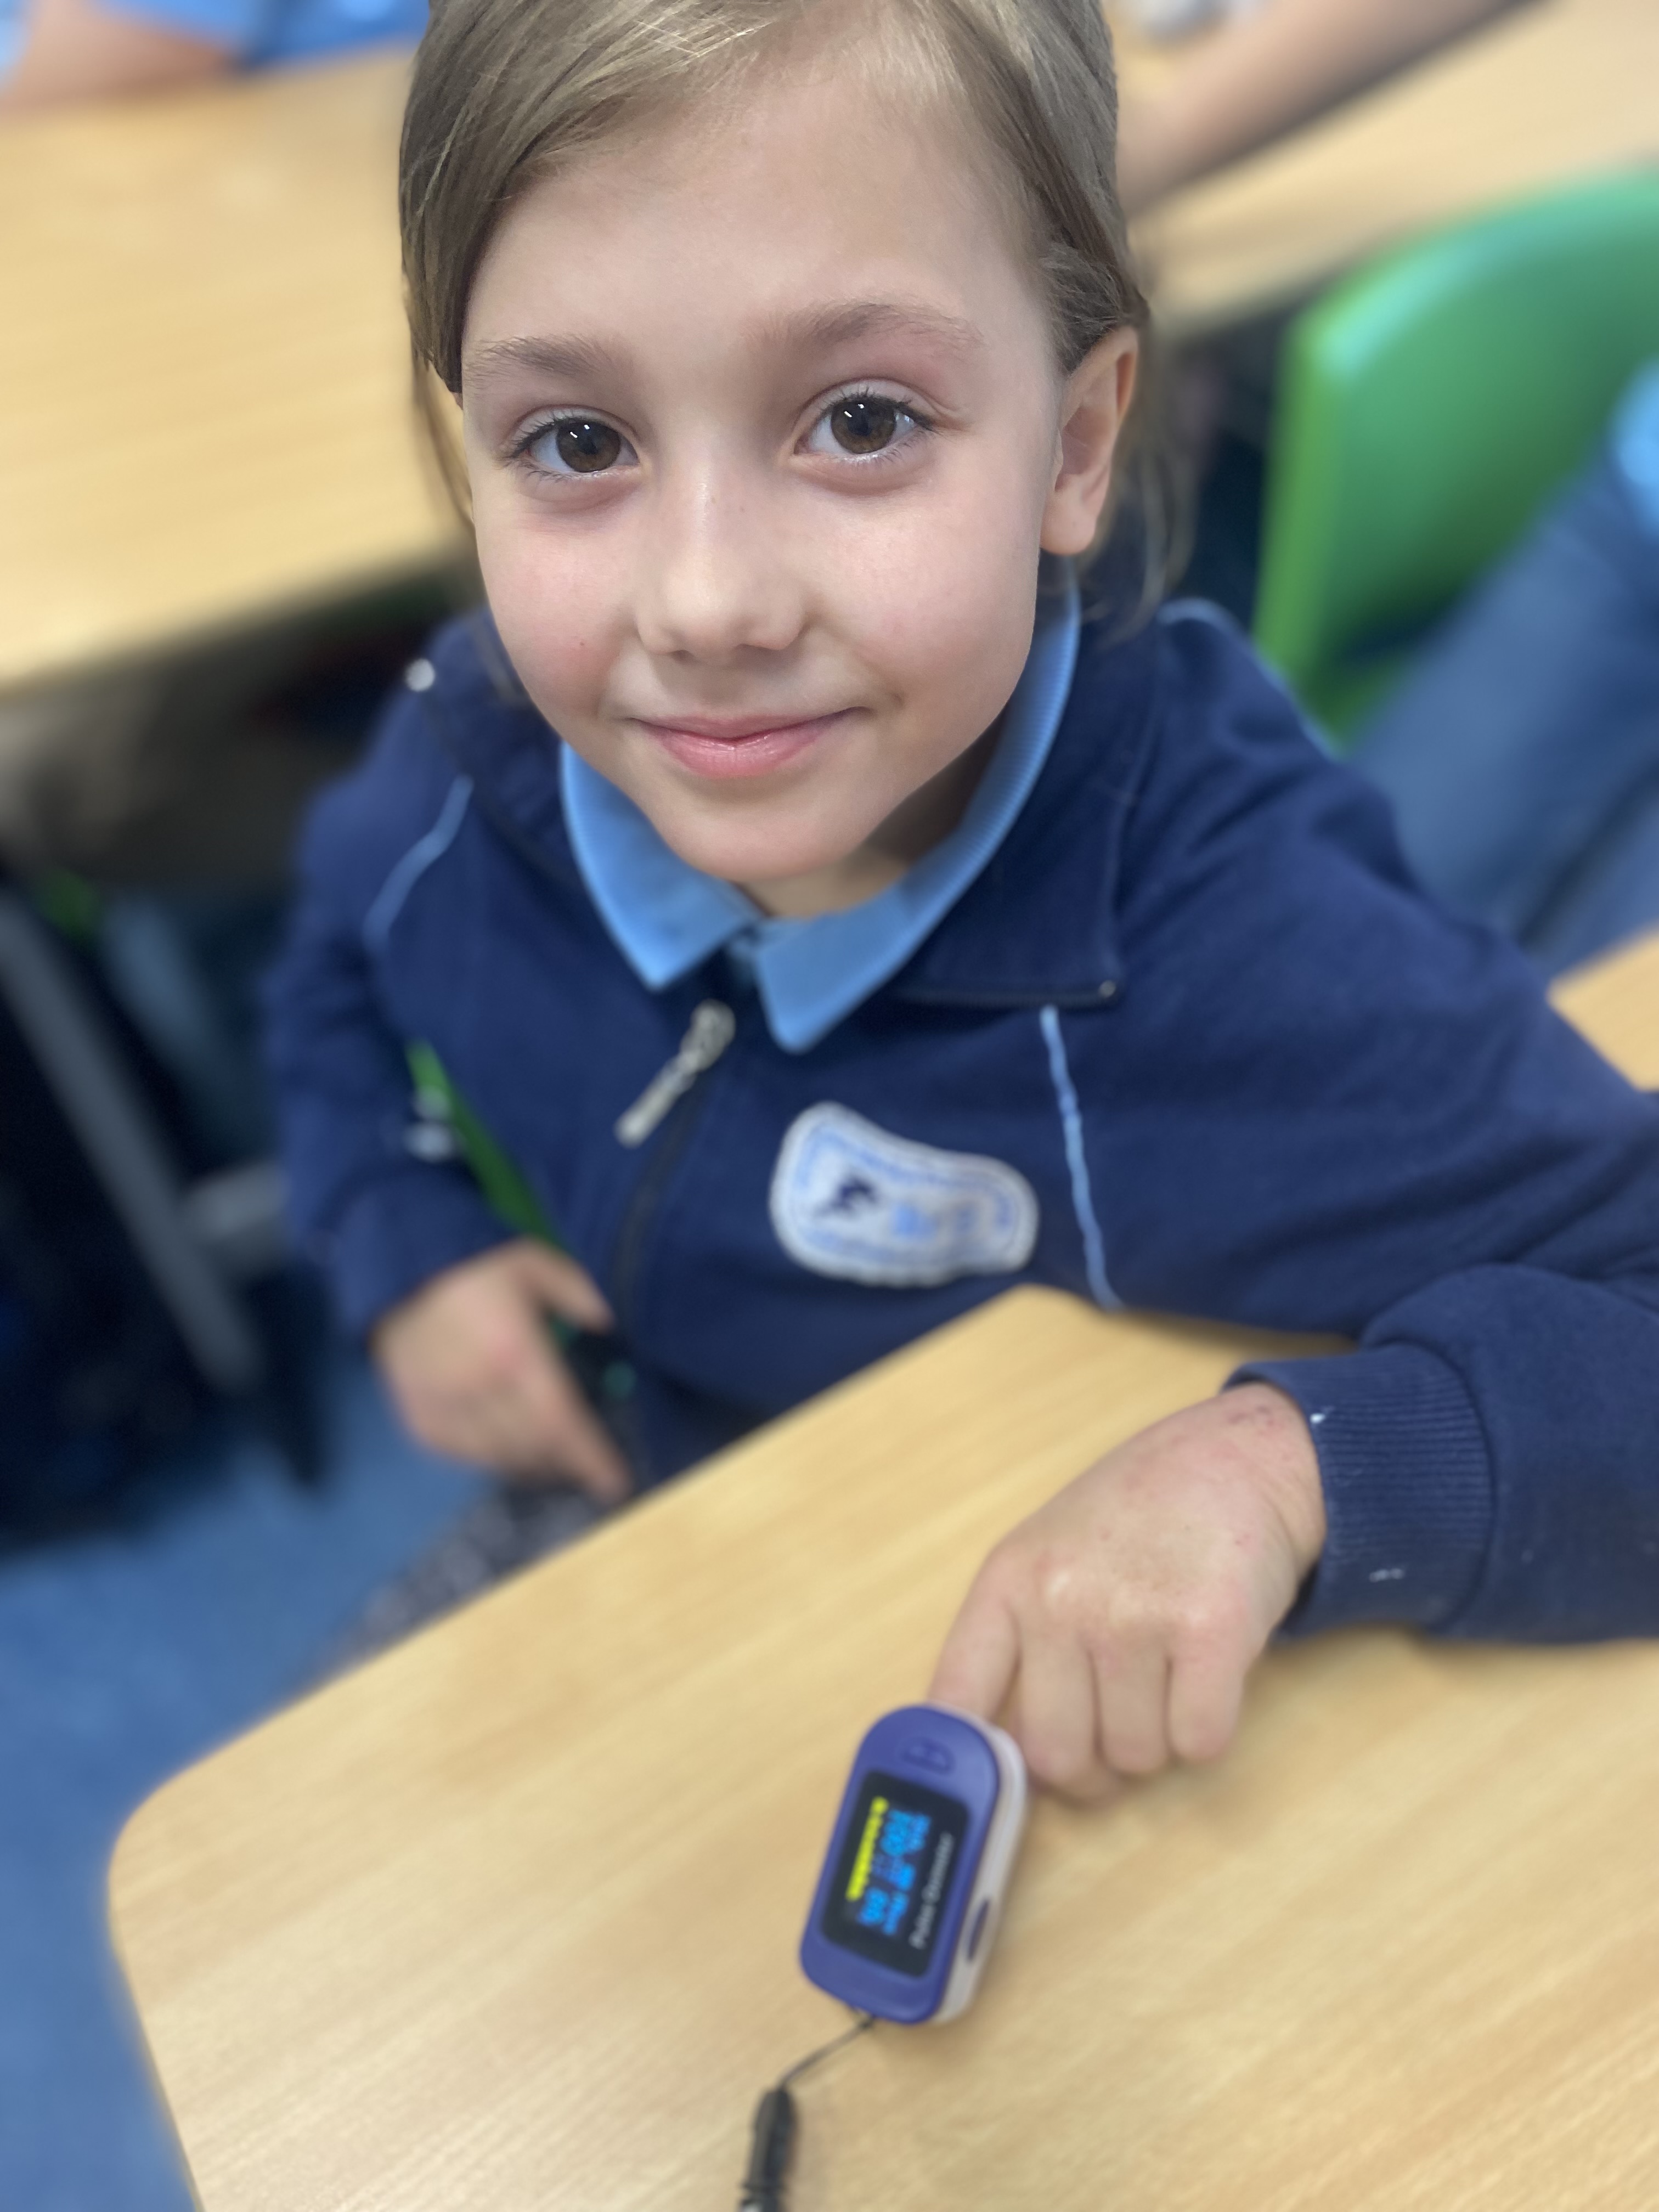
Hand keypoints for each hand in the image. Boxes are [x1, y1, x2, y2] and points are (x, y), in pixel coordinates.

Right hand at [371, 1240, 631, 1501]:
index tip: (616, 1481)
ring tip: (554, 1460)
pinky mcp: (420, 1420)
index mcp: (513, 1352)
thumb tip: (604, 1323)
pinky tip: (511, 1451)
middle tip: (587, 1465)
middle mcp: (478, 1390)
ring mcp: (445, 1409)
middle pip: (534, 1447)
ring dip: (533, 1465)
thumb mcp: (533, 1261)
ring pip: (500, 1458)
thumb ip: (576, 1292)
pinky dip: (493, 1460)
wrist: (399, 1272)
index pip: (560, 1422)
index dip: (590, 1457)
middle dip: (567, 1463)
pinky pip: (464, 1456)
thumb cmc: (473, 1267)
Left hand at [929, 1385, 1324, 1799]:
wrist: (1235, 1459)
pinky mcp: (1210, 1629)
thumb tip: (997, 1759)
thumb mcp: (1049, 1555)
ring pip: (1135, 1758)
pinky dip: (1207, 1731)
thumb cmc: (1137, 1518)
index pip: (957, 1699)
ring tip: (1167, 1673)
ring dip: (1157, 1741)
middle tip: (1115, 1731)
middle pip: (1056, 1757)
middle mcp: (1061, 1598)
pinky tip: (1207, 1674)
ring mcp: (1133, 1614)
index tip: (984, 1799)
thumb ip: (1017, 1641)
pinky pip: (1198, 1743)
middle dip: (1091, 1767)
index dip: (969, 1767)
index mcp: (1009, 1581)